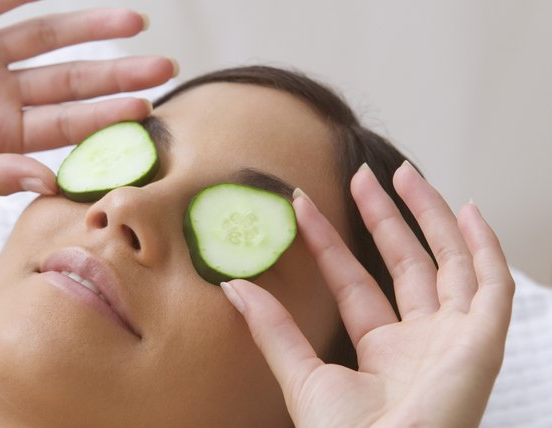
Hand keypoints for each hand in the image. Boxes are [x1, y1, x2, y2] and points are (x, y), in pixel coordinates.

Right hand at [0, 0, 174, 198]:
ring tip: (133, 18)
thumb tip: (49, 183)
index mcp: (4, 133)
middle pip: (71, 78)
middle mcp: (0, 93)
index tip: (148, 107)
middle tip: (165, 64)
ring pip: (44, 36)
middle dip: (117, 71)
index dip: (108, 114)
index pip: (70, 123)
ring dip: (87, 26)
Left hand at [220, 162, 513, 426]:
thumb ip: (273, 330)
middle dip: (384, 217)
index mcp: (383, 352)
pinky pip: (493, 285)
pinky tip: (467, 209)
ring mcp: (454, 338)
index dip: (330, 241)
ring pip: (448, 263)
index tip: (303, 205)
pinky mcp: (483, 341)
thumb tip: (234, 285)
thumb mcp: (303, 377)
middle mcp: (422, 340)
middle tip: (361, 174)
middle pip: (405, 263)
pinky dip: (486, 246)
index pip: (354, 280)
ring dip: (429, 217)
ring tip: (402, 174)